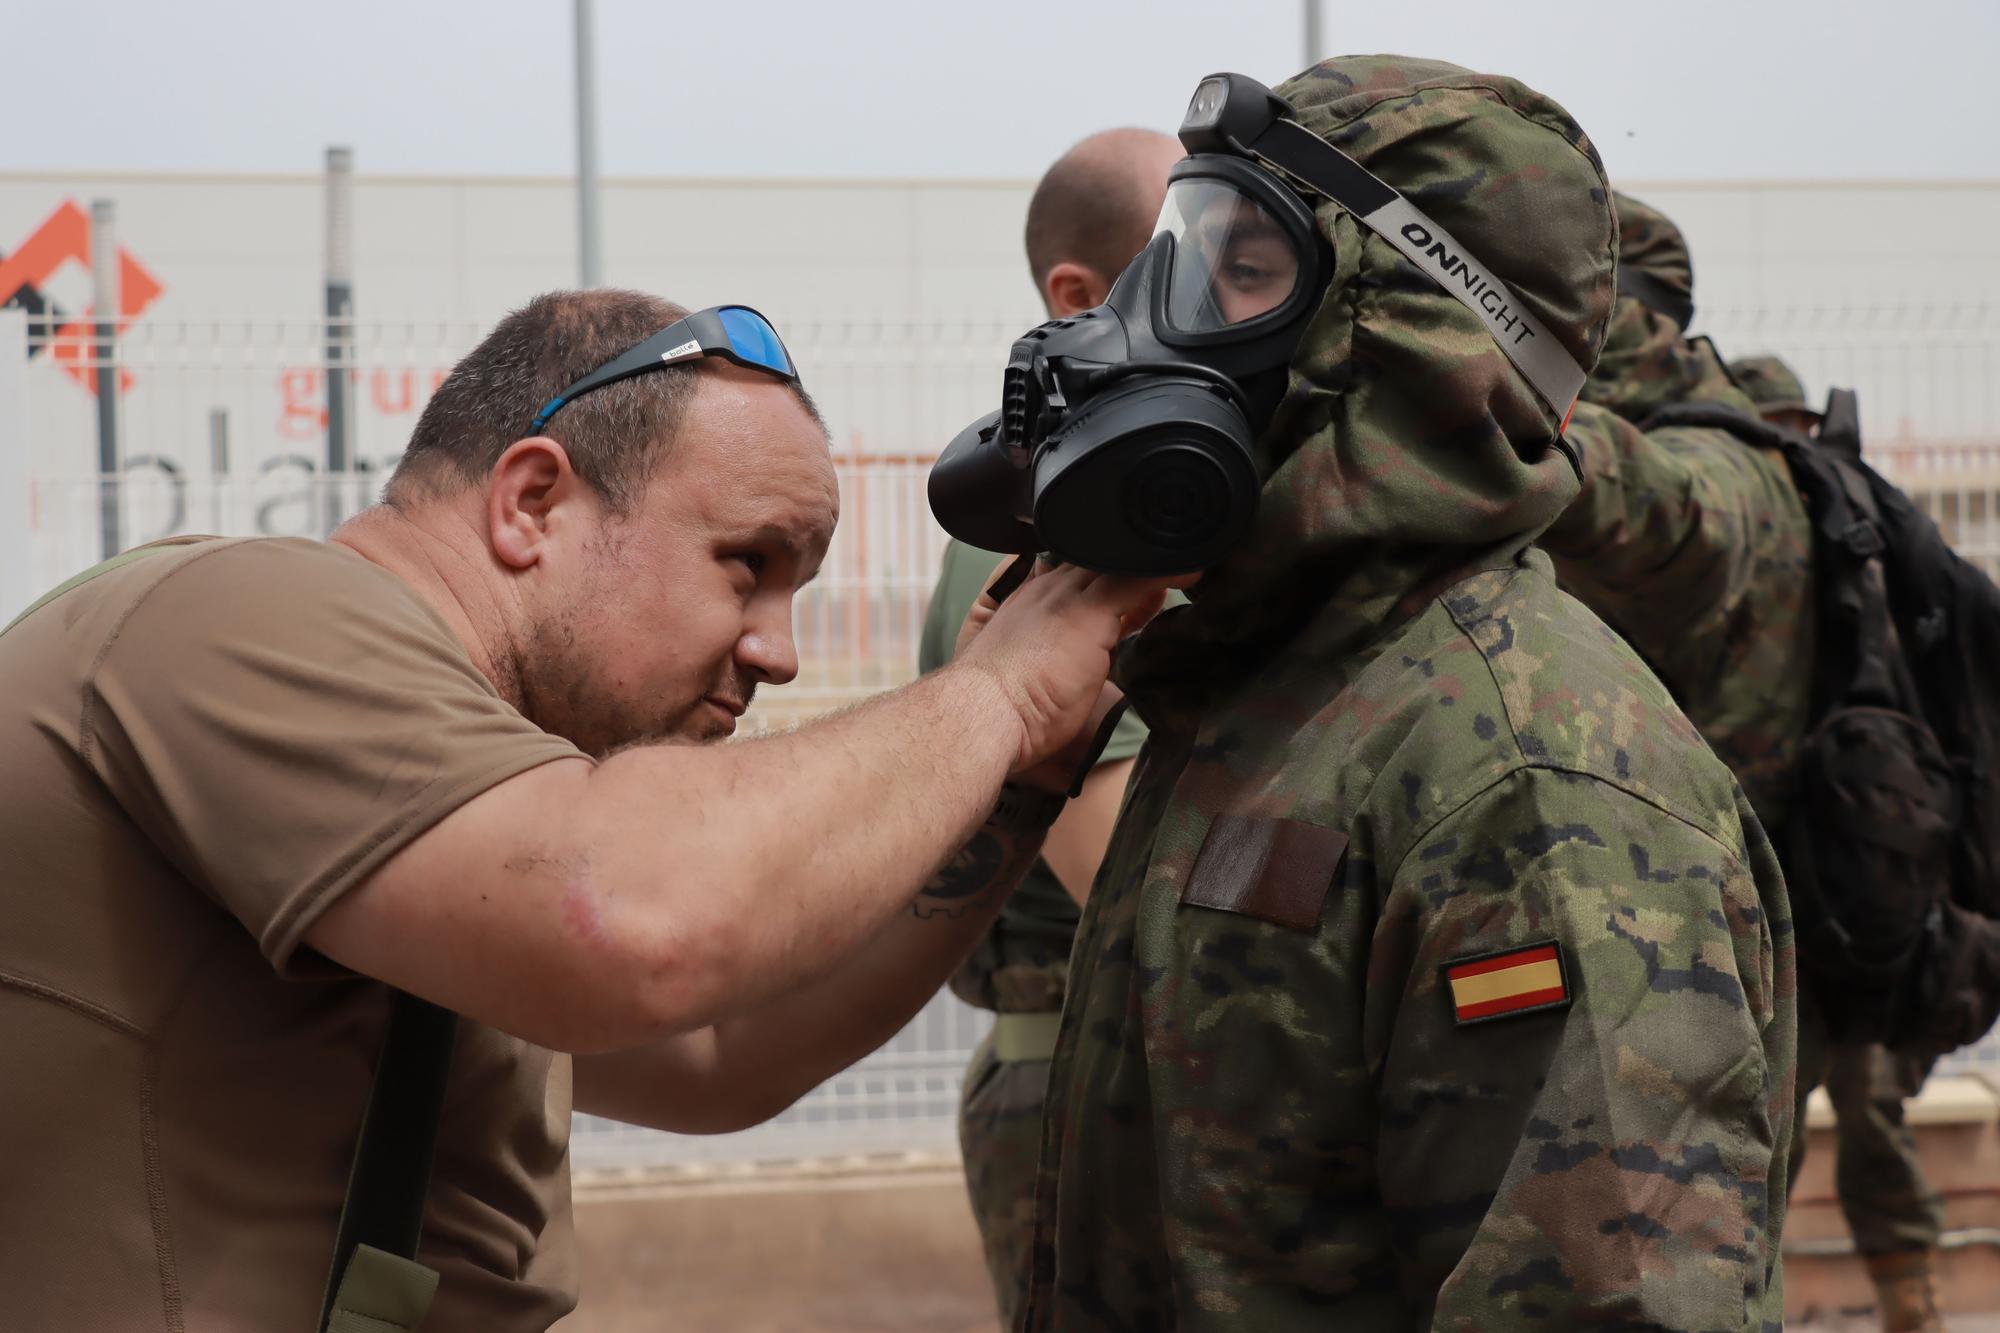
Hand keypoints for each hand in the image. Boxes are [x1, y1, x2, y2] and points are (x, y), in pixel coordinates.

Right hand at [950, 558, 1175, 773]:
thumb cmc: (1002, 710)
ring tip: (1188, 563)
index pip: (1073, 572)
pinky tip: (1194, 570)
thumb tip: (1077, 674)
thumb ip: (1054, 662)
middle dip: (1129, 562)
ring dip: (1152, 561)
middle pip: (1096, 560)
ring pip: (1117, 563)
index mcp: (1026, 601)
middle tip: (1167, 568)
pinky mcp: (1089, 613)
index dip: (1103, 574)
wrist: (984, 714)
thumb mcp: (1025, 677)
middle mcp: (1045, 590)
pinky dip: (1167, 572)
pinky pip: (1137, 579)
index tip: (1132, 585)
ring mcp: (1066, 598)